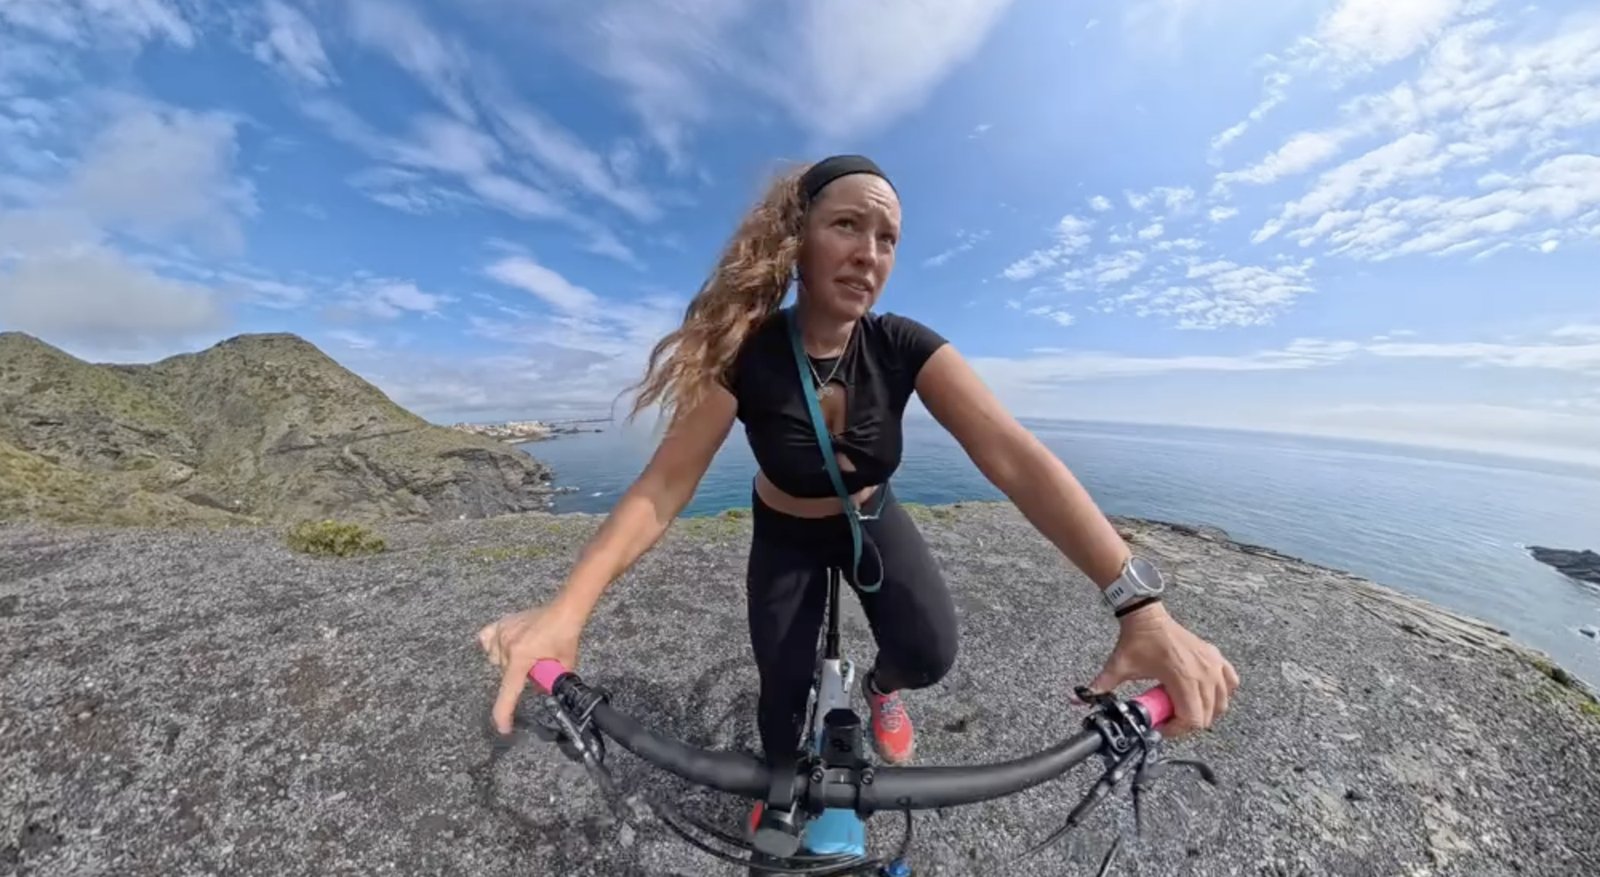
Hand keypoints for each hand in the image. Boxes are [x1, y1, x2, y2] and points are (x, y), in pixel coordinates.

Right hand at [477, 602, 583, 733]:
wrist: (565, 610)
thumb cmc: (566, 635)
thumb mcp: (564, 665)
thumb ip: (551, 682)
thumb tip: (543, 691)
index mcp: (521, 657)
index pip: (509, 692)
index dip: (504, 713)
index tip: (503, 728)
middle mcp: (507, 645)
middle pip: (504, 674)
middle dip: (518, 676)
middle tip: (536, 667)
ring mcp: (502, 632)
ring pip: (496, 659)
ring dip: (508, 662)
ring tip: (527, 653)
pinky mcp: (502, 623)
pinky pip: (487, 639)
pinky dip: (493, 645)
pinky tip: (505, 646)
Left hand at [1086, 603, 1238, 736]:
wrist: (1148, 615)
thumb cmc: (1137, 640)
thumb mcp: (1118, 667)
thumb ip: (1100, 686)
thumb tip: (1079, 700)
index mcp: (1182, 678)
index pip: (1192, 719)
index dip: (1176, 730)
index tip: (1161, 725)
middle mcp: (1204, 673)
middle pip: (1207, 716)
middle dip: (1186, 722)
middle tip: (1167, 716)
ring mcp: (1214, 664)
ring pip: (1221, 704)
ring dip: (1204, 710)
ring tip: (1181, 704)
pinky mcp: (1217, 658)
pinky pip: (1230, 684)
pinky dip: (1220, 693)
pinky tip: (1203, 692)